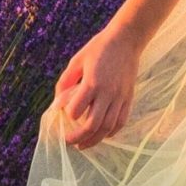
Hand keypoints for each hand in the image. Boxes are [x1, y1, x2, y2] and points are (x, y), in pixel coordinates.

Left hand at [49, 26, 141, 149]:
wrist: (127, 40)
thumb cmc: (99, 48)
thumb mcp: (77, 60)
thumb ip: (65, 82)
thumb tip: (57, 103)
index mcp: (92, 82)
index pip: (76, 110)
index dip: (67, 115)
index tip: (62, 114)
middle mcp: (108, 93)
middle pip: (93, 125)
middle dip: (78, 138)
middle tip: (68, 142)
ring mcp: (120, 97)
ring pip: (107, 128)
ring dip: (94, 140)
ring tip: (83, 145)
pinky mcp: (128, 98)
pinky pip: (120, 122)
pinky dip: (111, 133)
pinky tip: (102, 136)